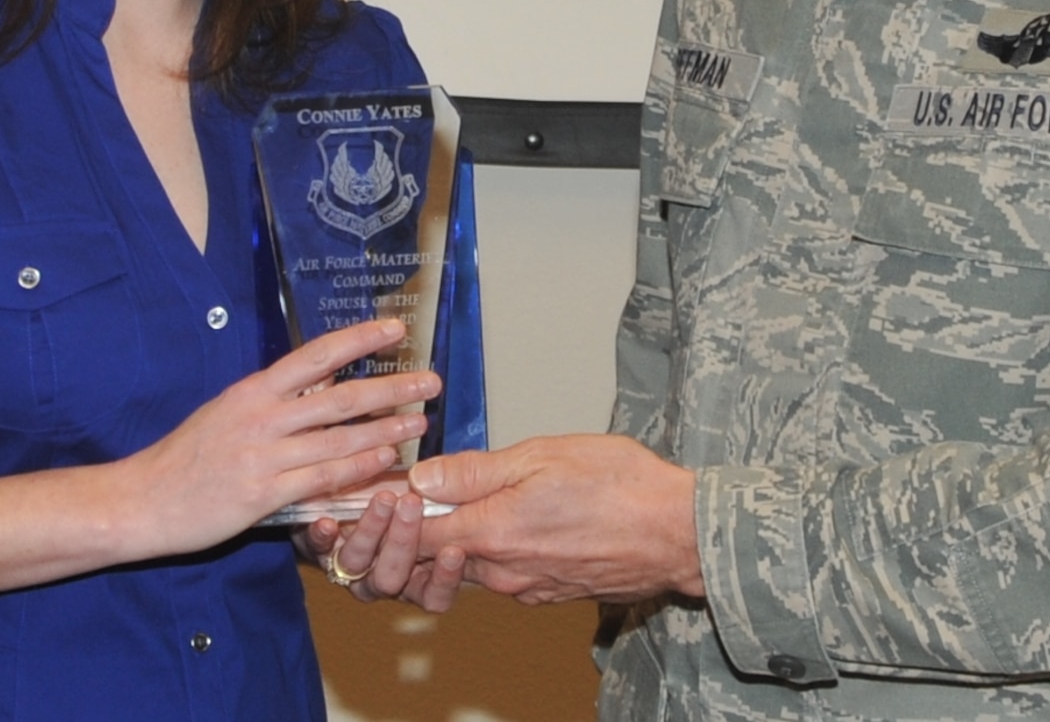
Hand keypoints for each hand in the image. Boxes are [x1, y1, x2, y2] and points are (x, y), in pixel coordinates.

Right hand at [118, 320, 438, 555]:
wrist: (144, 499)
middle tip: (431, 382)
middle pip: (340, 399)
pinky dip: (356, 470)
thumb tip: (324, 378)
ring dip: (386, 431)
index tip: (395, 329)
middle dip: (391, 389)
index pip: (316, 355)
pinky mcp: (262, 495)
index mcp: (254, 391)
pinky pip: (321, 479)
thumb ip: (275, 397)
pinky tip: (384, 462)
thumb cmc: (188, 455)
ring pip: (339, 441)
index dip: (358, 340)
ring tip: (420, 423)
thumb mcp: (228, 411)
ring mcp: (262, 456)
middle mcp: (262, 417)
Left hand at [299, 492, 466, 610]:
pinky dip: (321, 536)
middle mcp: (382, 577)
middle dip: (404, 542)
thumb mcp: (436, 491)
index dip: (444, 578)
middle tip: (413, 505)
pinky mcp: (318, 547)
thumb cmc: (406, 488)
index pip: (433, 594)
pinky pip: (317, 549)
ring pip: (359, 563)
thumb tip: (459, 492)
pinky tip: (327, 522)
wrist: (347, 484)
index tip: (454, 550)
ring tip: (384, 498)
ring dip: (371, 531)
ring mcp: (349, 566)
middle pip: (392, 579)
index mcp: (416, 575)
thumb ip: (451, 497)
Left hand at [409, 434, 701, 604]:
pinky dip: (489, 550)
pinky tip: (507, 519)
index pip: (414, 532)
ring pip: (467, 564)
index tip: (371, 494)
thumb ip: (476, 471)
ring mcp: (525, 587)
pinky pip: (501, 573)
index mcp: (493, 532)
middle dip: (413, 526)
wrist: (679, 534)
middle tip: (403, 491)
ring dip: (454, 537)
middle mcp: (502, 570)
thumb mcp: (543, 455)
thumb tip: (422, 477)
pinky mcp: (547, 593)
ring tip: (457, 498)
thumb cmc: (621, 485)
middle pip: (433, 554)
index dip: (387, 513)